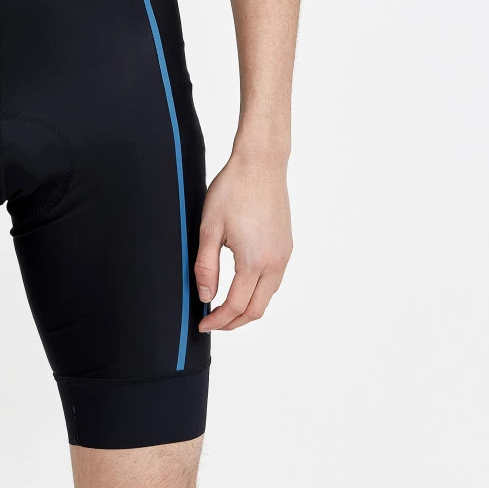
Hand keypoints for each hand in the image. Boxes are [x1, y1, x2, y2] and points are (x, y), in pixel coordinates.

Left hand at [194, 150, 292, 331]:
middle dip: (233, 322)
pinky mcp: (286, 245)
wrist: (261, 163)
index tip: (202, 324)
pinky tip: (241, 284)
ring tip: (224, 306)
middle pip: (256, 309)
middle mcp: (275, 263)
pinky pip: (274, 280)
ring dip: (247, 308)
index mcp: (254, 262)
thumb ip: (206, 266)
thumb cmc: (233, 190)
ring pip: (267, 297)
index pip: (236, 306)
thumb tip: (206, 297)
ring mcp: (284, 255)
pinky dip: (257, 291)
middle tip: (212, 322)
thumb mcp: (209, 228)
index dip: (217, 320)